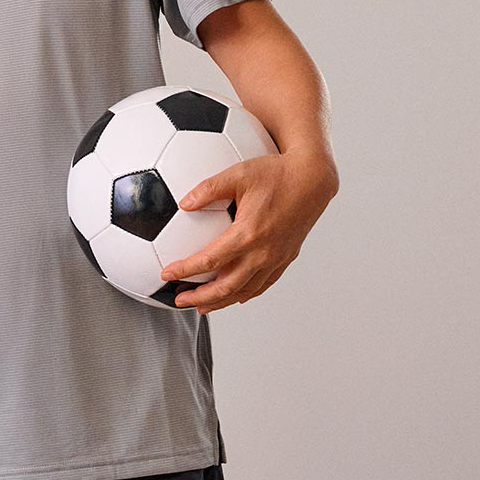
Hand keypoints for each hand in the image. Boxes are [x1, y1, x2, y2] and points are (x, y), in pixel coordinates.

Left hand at [164, 149, 338, 312]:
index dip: (186, 270)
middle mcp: (264, 251)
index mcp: (249, 233)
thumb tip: (184, 202)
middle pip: (227, 286)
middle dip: (201, 298)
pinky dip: (245, 293)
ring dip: (222, 301)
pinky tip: (234, 295)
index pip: (210, 260)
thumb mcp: (237, 174)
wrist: (313, 180)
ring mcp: (277, 258)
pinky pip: (264, 284)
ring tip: (202, 305)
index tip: (167, 274)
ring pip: (246, 290)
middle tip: (180, 300)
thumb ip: (208, 189)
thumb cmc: (276, 173)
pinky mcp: (286, 258)